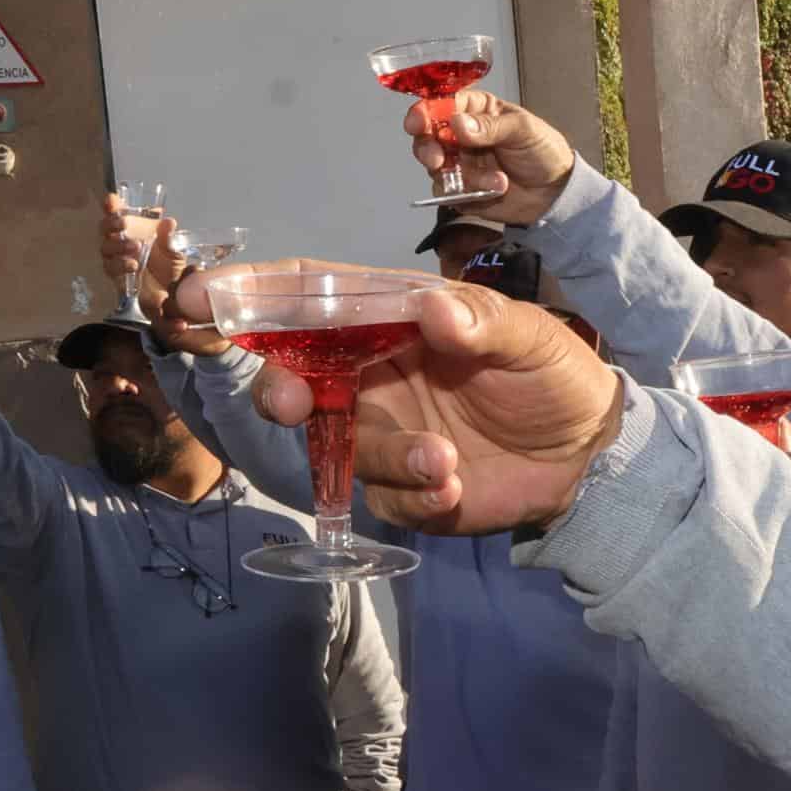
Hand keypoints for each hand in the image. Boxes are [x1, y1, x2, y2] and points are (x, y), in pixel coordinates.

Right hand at [98, 195, 191, 305]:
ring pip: (106, 248)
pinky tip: (133, 265)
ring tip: (136, 247)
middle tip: (124, 224)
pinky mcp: (117, 277)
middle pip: (104, 229)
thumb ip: (168, 237)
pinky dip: (121, 265)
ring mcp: (117, 259)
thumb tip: (169, 222)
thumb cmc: (169, 268)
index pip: (117, 214)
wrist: (171, 294)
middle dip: (111, 224)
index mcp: (133, 231)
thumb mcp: (173, 251)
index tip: (111, 199)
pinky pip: (111, 269)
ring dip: (118, 245)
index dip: (111, 206)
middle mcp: (121, 242)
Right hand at [184, 269, 623, 534]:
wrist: (591, 453)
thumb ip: (484, 323)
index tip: (198, 298)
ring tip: (443, 460)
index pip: (311, 298)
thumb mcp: (533, 337)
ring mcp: (383, 434)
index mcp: (393, 321)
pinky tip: (456, 485)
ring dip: (384, 455)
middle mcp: (373, 376)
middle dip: (282, 391)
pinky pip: (385, 496)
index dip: (252, 294)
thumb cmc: (555, 374)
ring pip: (342, 449)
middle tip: (292, 404)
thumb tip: (434, 310)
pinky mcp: (404, 488)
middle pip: (296, 378)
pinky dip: (416, 493)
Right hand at [402, 91, 576, 225]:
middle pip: (427, 136)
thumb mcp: (523, 130)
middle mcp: (461, 135)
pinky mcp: (460, 190)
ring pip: (435, 167)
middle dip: (427, 148)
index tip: (418, 123)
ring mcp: (459, 163)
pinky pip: (446, 192)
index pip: (441, 104)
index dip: (425, 111)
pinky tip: (494, 190)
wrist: (555, 194)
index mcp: (475, 110)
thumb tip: (458, 123)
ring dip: (462, 176)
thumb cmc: (543, 151)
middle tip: (437, 160)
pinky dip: (465, 193)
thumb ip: (491, 126)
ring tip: (496, 181)